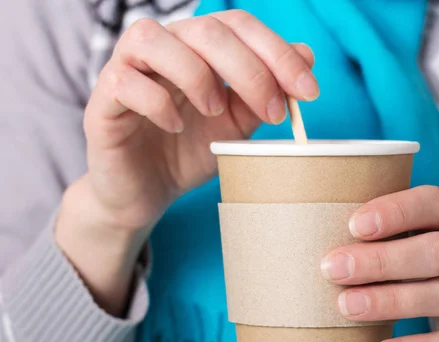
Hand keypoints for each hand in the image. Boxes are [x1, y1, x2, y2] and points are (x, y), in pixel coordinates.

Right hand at [57, 11, 316, 315]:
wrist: (147, 191)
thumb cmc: (190, 151)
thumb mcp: (238, 125)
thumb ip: (265, 92)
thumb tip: (307, 54)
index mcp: (197, 48)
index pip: (239, 26)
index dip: (278, 53)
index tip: (309, 91)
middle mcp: (162, 48)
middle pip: (205, 30)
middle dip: (250, 70)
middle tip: (274, 112)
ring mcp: (127, 69)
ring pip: (151, 38)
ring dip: (195, 74)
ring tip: (214, 110)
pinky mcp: (103, 100)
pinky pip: (124, 81)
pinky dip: (155, 101)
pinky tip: (175, 126)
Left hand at [321, 186, 438, 341]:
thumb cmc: (427, 262)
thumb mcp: (417, 237)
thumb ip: (379, 233)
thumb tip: (309, 237)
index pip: (435, 204)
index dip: (397, 212)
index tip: (355, 225)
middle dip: (383, 260)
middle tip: (334, 269)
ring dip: (392, 301)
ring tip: (346, 306)